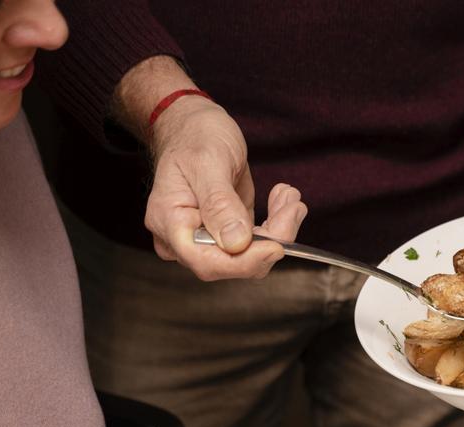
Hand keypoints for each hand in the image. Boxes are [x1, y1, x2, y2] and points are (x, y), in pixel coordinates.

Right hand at [144, 99, 307, 279]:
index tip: (276, 246)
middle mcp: (185, 238)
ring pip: (250, 255)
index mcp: (170, 223)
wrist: (194, 125)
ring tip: (289, 197)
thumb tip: (236, 243)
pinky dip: (276, 224)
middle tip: (293, 207)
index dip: (243, 261)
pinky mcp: (228, 233)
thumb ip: (219, 204)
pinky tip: (283, 199)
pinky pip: (257, 243)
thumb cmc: (194, 136)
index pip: (206, 261)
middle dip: (270, 240)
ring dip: (278, 230)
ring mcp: (207, 238)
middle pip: (232, 262)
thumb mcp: (207, 162)